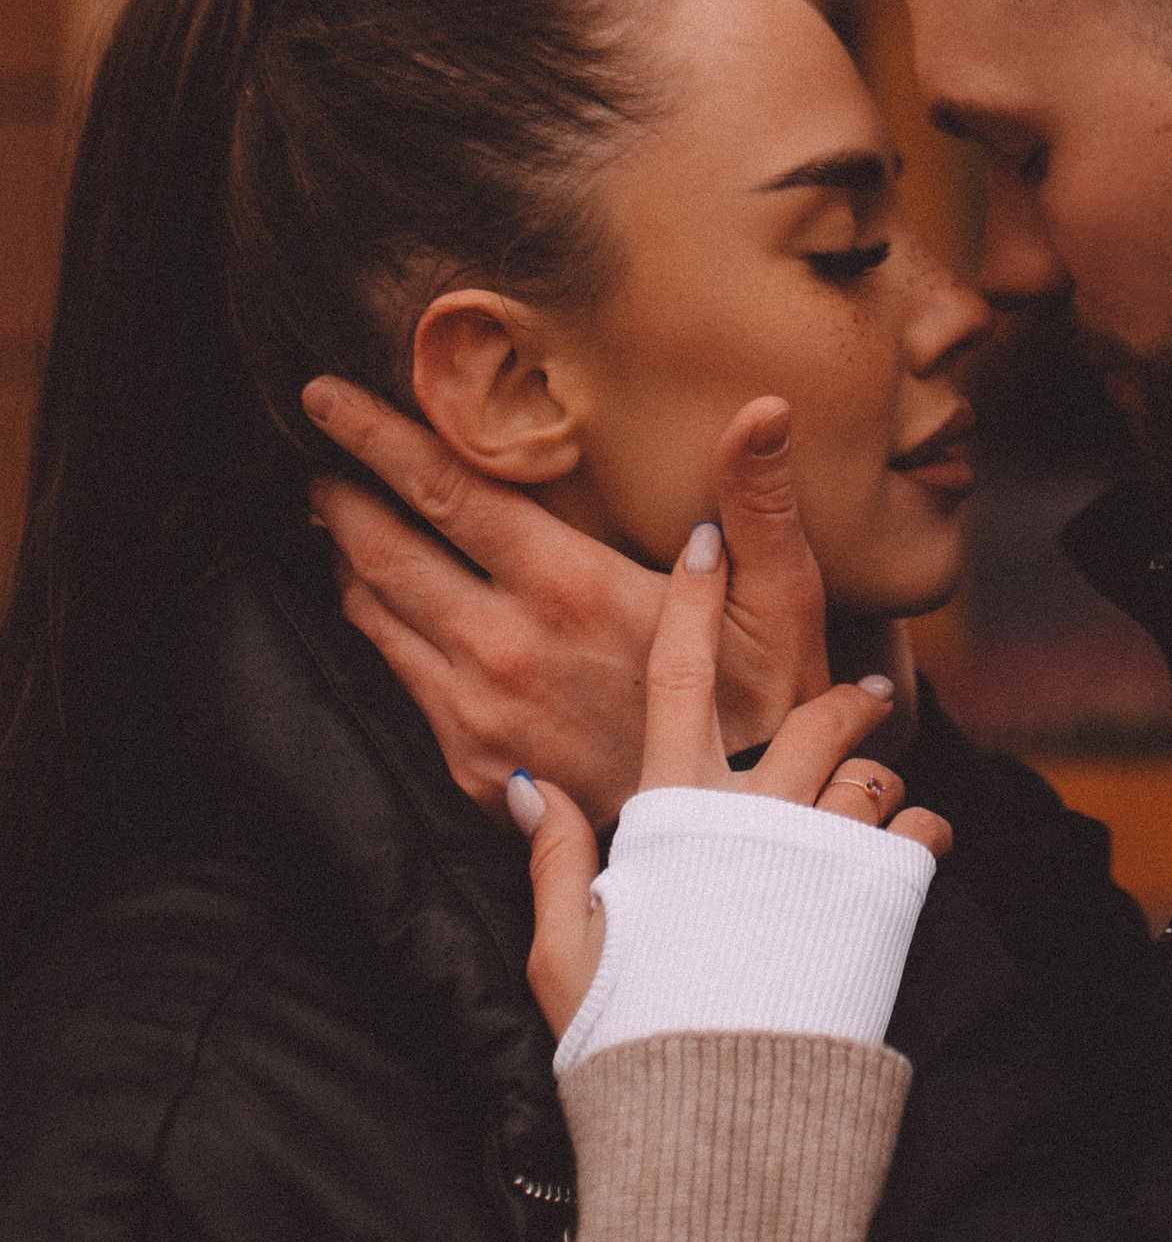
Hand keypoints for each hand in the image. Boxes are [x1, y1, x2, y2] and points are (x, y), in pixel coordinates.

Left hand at [307, 380, 834, 825]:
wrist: (729, 845)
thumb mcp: (781, 600)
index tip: (324, 396)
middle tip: (319, 447)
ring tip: (342, 514)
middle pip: (383, 549)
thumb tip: (764, 409)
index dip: (376, 435)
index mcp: (567, 588)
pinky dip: (379, 623)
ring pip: (375, 615)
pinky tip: (388, 603)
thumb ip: (760, 500)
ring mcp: (476, 713)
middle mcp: (502, 648)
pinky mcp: (470, 766)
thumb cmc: (765, 709)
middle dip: (342, 490)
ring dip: (351, 555)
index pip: (445, 490)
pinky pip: (400, 676)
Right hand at [507, 518, 950, 1039]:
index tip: (707, 539)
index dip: (691, 602)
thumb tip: (530, 787)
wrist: (714, 1122)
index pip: (676, 679)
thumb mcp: (564, 955)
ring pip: (868, 774)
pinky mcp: (878, 900)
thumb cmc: (626, 1045)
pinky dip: (921, 837)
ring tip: (882, 802)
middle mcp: (751, 818)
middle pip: (810, 718)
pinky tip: (913, 853)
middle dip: (843, 699)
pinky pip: (917, 835)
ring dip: (879, 782)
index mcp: (671, 816)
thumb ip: (555, 862)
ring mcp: (819, 854)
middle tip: (863, 700)